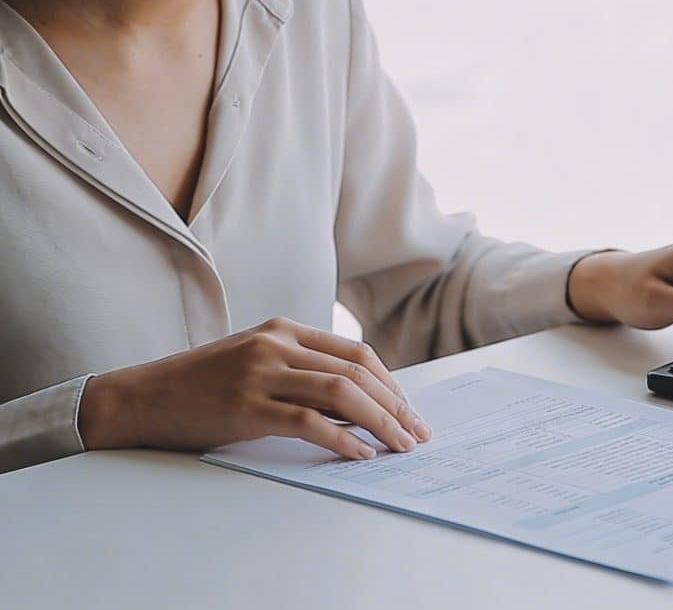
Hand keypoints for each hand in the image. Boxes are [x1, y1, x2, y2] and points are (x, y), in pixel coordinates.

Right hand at [79, 317, 430, 459]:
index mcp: (285, 329)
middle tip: (417, 433)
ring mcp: (261, 372)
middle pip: (357, 372)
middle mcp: (277, 344)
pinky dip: (342, 440)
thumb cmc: (203, 384)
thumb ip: (302, 370)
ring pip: (341, 393)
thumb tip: (358, 403)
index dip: (391, 384)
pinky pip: (309, 422)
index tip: (409, 411)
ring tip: (400, 446)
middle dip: (395, 405)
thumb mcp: (257, 361)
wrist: (143, 397)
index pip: (356, 353)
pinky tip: (361, 454)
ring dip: (380, 422)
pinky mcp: (246, 406)